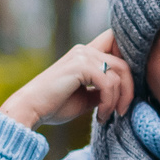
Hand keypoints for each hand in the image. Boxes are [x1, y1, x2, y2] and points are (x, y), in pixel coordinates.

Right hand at [1, 29, 132, 129]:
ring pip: (119, 74)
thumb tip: (125, 93)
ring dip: (117, 100)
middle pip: (125, 63)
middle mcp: (84, 50)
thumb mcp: (86, 97)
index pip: (117, 43)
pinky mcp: (80, 66)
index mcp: (86, 54)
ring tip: (106, 116)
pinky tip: (100, 116)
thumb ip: (103, 90)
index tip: (127, 91)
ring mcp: (82, 55)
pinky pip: (108, 83)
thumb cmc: (54, 106)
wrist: (30, 110)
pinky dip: (108, 102)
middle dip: (129, 90)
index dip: (130, 61)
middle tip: (122, 111)